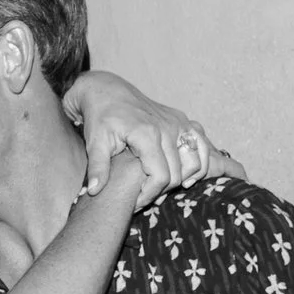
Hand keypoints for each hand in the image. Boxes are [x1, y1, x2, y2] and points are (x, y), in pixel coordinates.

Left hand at [63, 68, 244, 205]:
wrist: (107, 90)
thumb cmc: (100, 117)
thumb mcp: (95, 142)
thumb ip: (97, 167)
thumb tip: (93, 191)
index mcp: (147, 134)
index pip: (161, 176)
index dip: (149, 194)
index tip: (136, 202)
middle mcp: (167, 127)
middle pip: (178, 173)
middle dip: (163, 191)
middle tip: (145, 198)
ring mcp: (178, 122)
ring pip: (196, 160)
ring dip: (186, 178)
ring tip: (165, 189)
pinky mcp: (181, 120)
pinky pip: (201, 144)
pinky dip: (200, 161)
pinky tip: (186, 175)